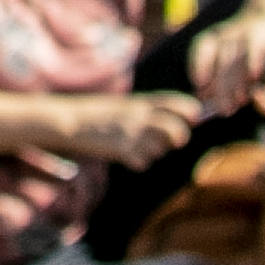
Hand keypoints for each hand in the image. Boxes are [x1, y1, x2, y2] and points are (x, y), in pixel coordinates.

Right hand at [57, 93, 203, 168]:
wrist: (70, 120)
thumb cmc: (98, 113)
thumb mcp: (123, 105)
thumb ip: (147, 111)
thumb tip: (177, 125)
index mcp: (139, 102)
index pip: (175, 104)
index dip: (190, 110)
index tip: (194, 116)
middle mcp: (139, 117)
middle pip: (177, 130)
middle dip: (179, 137)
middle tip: (175, 140)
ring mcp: (132, 134)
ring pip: (160, 149)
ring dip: (152, 150)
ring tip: (134, 143)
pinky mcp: (122, 151)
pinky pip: (143, 162)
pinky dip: (136, 161)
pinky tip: (122, 153)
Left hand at [187, 11, 264, 114]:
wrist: (264, 20)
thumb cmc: (242, 47)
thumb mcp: (228, 57)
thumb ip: (217, 77)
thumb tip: (203, 99)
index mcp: (211, 38)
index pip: (200, 51)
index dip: (198, 70)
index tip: (199, 91)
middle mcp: (223, 34)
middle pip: (219, 62)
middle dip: (220, 88)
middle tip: (223, 109)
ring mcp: (239, 33)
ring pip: (236, 60)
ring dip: (237, 83)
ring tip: (239, 102)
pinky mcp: (257, 35)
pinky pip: (253, 50)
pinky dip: (253, 64)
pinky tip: (254, 79)